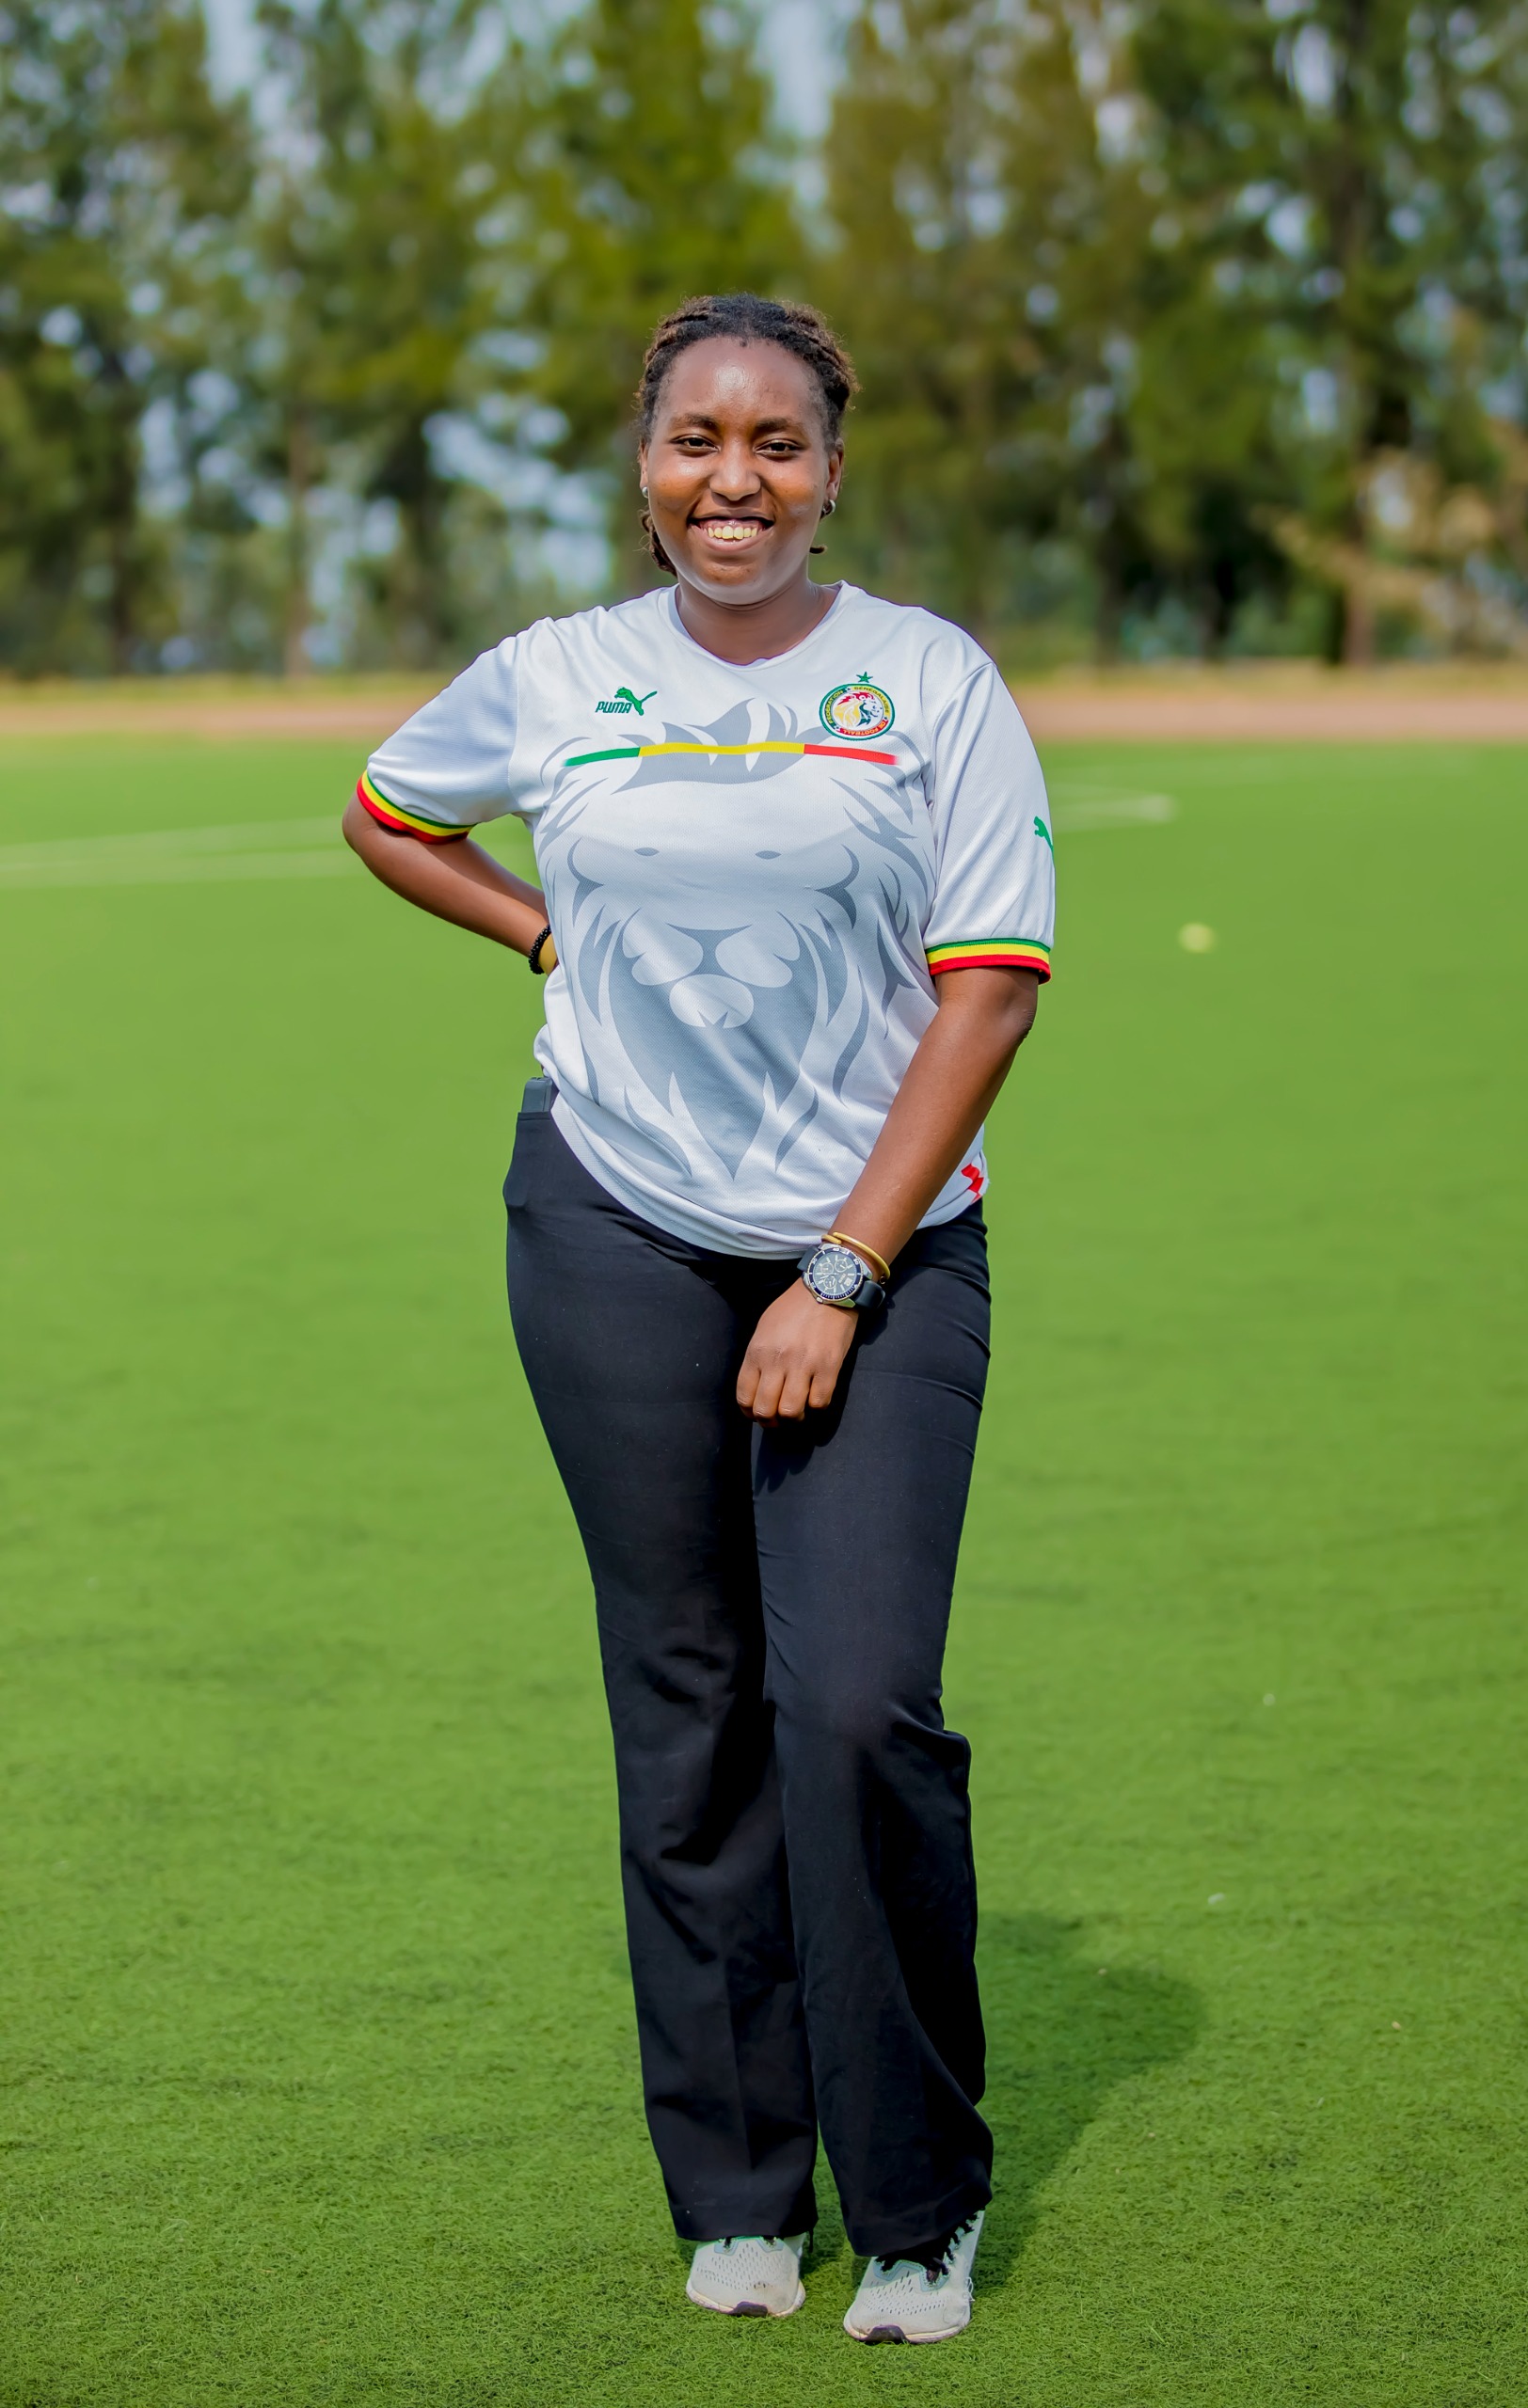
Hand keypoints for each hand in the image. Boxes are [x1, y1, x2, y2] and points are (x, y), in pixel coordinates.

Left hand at [736, 1281, 857, 1421]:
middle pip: (765, 1410)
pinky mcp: (829, 1366)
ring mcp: (804, 1364)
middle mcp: (777, 1360)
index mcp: (758, 1351)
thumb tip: (757, 1389)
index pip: (744, 1396)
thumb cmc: (793, 1308)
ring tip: (798, 1411)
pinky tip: (815, 1396)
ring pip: (791, 1412)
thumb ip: (758, 1358)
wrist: (827, 1288)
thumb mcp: (764, 1328)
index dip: (749, 1412)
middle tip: (778, 1419)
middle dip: (770, 1422)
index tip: (757, 1413)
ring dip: (794, 1418)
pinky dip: (816, 1406)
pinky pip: (819, 1402)